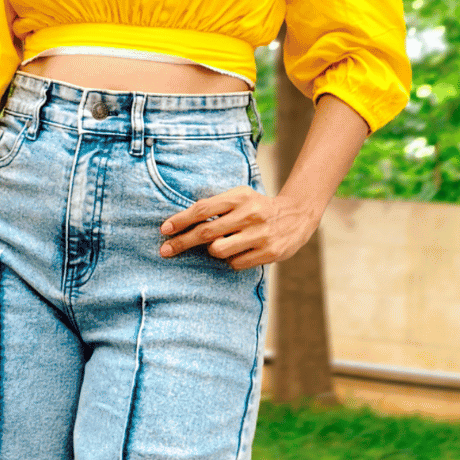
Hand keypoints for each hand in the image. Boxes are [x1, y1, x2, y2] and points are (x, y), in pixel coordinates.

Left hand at [159, 185, 317, 270]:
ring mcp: (259, 235)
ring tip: (220, 245)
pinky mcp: (268, 252)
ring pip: (218, 250)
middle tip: (164, 250)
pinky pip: (235, 263)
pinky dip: (230, 260)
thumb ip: (216, 206)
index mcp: (239, 197)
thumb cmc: (257, 207)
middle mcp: (249, 214)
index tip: (164, 229)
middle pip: (205, 232)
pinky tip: (238, 252)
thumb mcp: (240, 197)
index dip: (181, 220)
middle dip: (182, 242)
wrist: (296, 216)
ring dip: (212, 251)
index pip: (203, 209)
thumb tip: (182, 222)